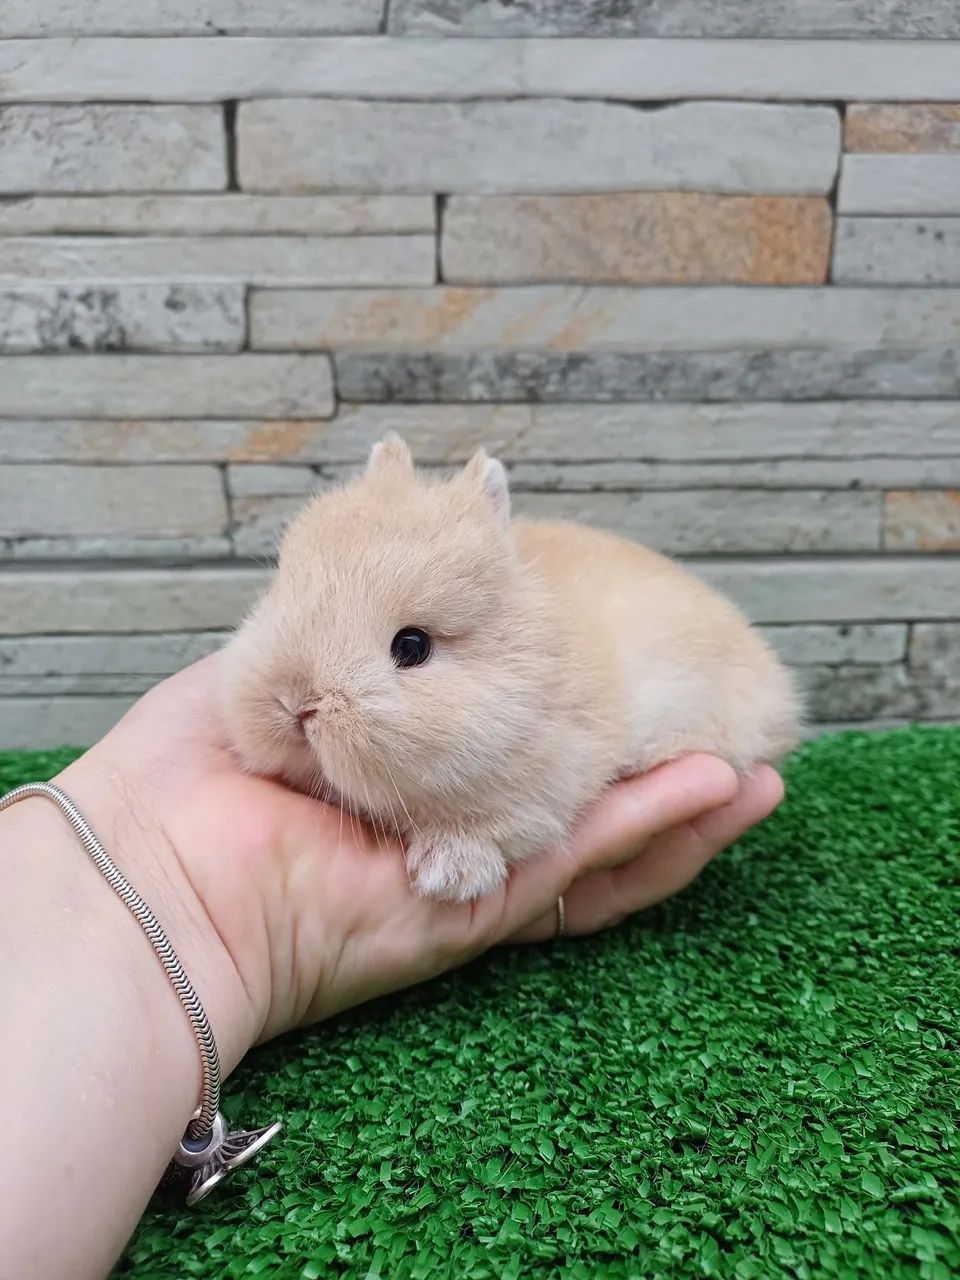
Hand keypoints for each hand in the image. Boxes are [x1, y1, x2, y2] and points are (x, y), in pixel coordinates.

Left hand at [57, 655, 783, 1069]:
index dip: (578, 712)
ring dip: (683, 811)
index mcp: (408, 767)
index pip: (515, 742)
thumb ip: (353, 632)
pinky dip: (651, 827)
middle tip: (733, 728)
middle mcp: (449, 819)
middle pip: (575, 798)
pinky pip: (578, 863)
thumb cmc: (194, 767)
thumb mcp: (288, 665)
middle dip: (656, 769)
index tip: (631, 665)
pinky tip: (718, 790)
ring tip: (758, 777)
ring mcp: (468, 866)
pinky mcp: (475, 906)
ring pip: (600, 843)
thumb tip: (405, 591)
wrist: (155, 869)